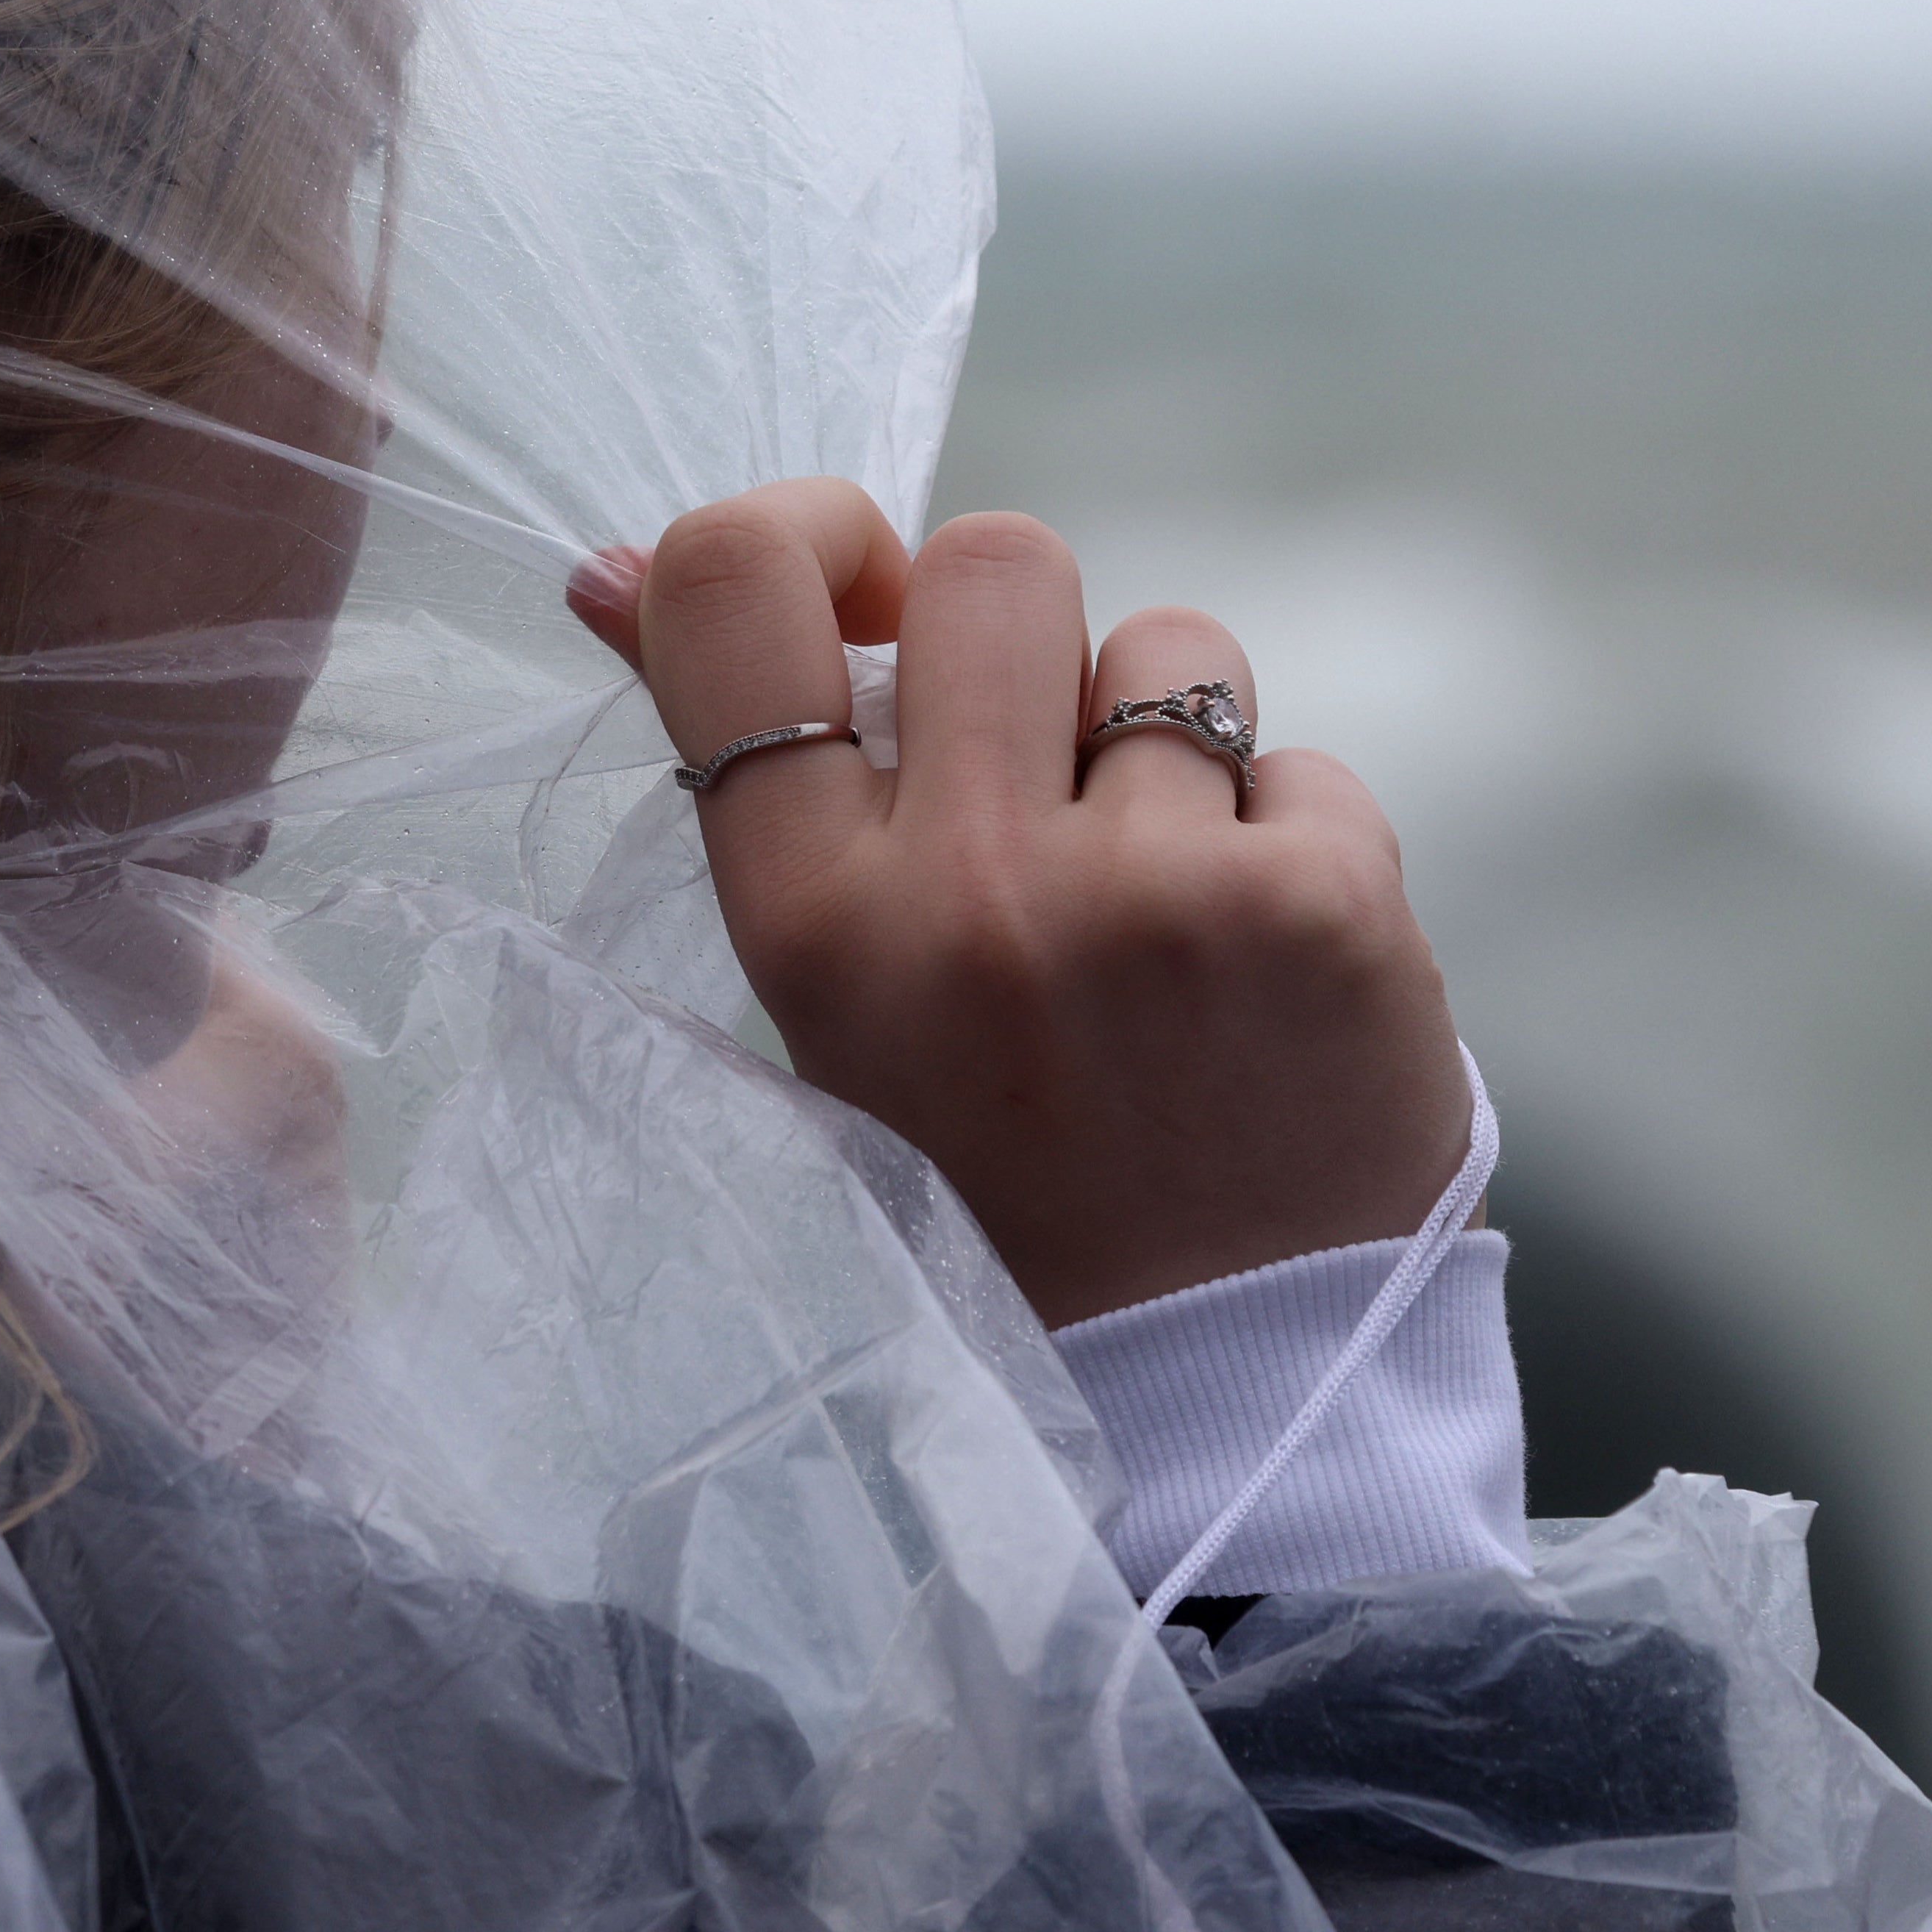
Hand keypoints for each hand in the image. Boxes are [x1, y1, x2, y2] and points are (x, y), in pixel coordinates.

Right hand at [566, 481, 1469, 1326]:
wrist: (1220, 1402)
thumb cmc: (999, 1184)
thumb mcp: (827, 991)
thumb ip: (751, 776)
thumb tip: (607, 562)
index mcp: (811, 920)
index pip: (734, 587)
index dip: (808, 529)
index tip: (857, 589)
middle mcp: (971, 890)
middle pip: (993, 558)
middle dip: (1023, 637)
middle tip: (1039, 771)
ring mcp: (1156, 894)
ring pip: (1169, 645)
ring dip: (1170, 746)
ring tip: (1163, 908)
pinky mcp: (1324, 907)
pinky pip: (1301, 765)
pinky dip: (1290, 849)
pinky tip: (1263, 979)